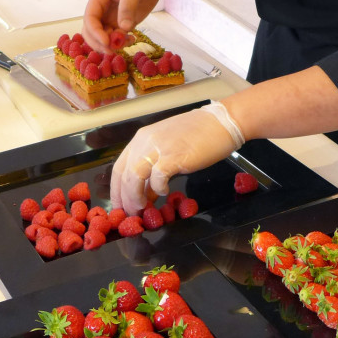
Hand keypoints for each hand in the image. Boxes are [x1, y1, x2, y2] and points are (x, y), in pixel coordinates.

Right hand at [82, 0, 161, 51]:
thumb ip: (128, 8)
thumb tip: (124, 28)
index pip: (90, 18)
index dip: (95, 32)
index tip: (107, 42)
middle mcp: (101, 9)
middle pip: (91, 31)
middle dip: (99, 42)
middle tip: (113, 51)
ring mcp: (110, 17)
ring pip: (103, 37)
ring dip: (111, 45)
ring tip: (127, 43)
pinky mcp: (122, 22)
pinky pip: (116, 37)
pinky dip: (122, 42)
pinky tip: (132, 39)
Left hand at [110, 104, 244, 214]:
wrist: (221, 122)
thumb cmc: (197, 136)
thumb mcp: (168, 150)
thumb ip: (153, 170)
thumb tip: (146, 195)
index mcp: (140, 139)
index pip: (118, 168)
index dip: (117, 191)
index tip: (120, 207)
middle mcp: (144, 142)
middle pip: (124, 176)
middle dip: (125, 200)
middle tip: (133, 215)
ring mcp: (157, 148)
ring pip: (133, 177)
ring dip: (136, 197)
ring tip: (145, 208)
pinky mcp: (173, 156)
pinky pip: (157, 178)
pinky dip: (158, 189)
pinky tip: (166, 192)